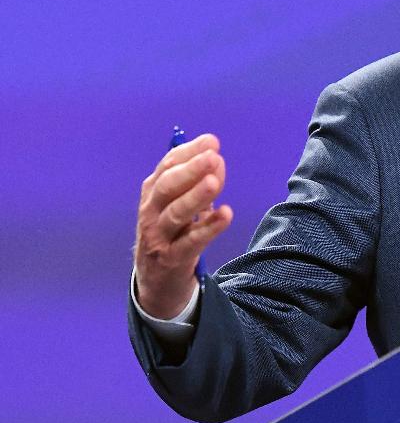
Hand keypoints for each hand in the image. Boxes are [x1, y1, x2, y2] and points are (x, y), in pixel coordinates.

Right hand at [134, 134, 233, 318]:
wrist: (157, 281)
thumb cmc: (172, 234)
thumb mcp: (177, 205)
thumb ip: (195, 183)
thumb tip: (216, 158)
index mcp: (152, 194)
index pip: (167, 167)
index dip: (188, 153)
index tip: (211, 141)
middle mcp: (150, 213)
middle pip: (167, 187)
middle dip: (190, 170)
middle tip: (213, 156)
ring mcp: (158, 237)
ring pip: (176, 214)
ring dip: (196, 196)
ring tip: (214, 182)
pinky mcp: (171, 259)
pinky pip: (191, 242)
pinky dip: (208, 228)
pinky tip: (226, 214)